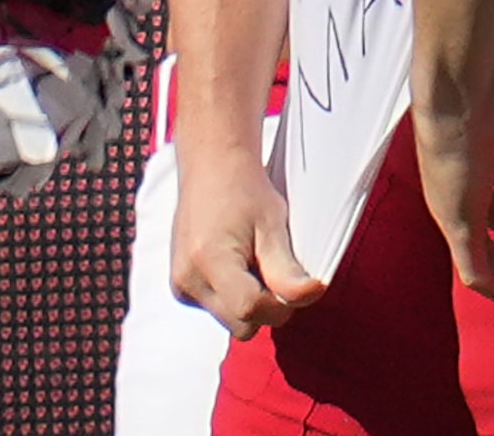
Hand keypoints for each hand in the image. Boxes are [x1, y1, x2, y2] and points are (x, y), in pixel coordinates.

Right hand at [169, 145, 325, 338]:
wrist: (211, 167)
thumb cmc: (245, 190)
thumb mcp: (272, 224)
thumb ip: (287, 269)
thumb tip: (313, 295)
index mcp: (209, 261)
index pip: (250, 311)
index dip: (280, 304)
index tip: (293, 280)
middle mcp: (187, 279)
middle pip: (241, 325)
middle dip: (265, 306)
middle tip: (272, 265)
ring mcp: (180, 286)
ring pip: (230, 322)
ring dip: (249, 303)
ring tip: (252, 260)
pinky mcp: (180, 288)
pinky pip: (217, 310)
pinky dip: (233, 296)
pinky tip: (236, 264)